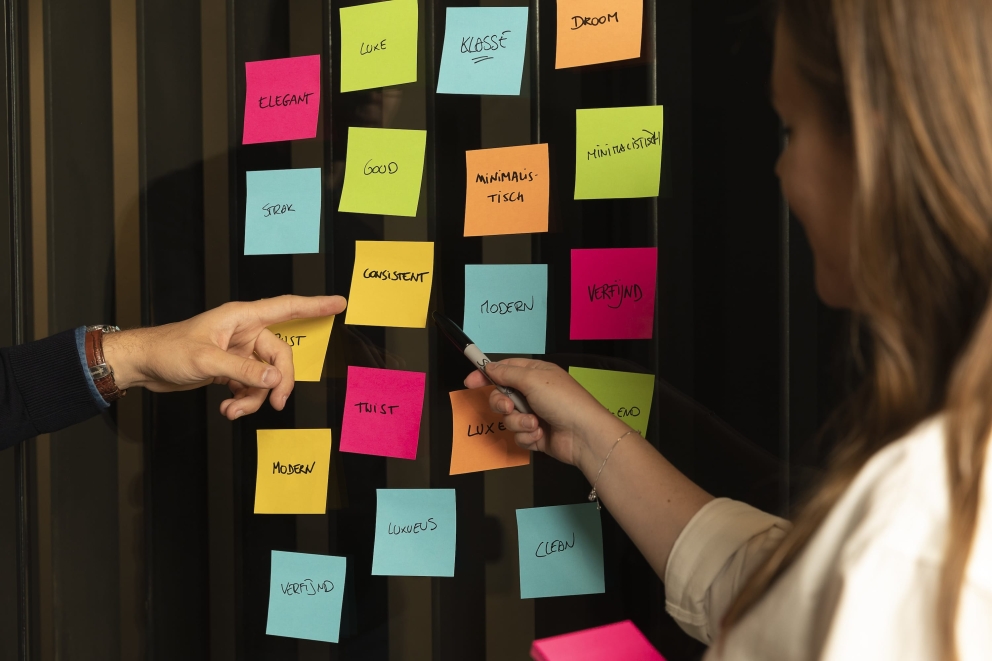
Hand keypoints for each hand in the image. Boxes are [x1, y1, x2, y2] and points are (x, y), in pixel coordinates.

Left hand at [102, 295, 346, 419]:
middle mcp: (244, 332)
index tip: (338, 303)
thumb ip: (244, 371)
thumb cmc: (168, 349)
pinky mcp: (231, 368)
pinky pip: (251, 385)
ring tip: (234, 411)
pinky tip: (228, 408)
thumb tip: (274, 380)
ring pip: (265, 377)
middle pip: (279, 356)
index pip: (287, 307)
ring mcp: (239, 351)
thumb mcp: (207, 361)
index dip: (315, 305)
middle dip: (277, 383)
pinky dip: (244, 400)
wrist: (143, 364)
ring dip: (254, 398)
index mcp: (242, 317)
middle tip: (275, 403)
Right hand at [463, 358, 627, 469]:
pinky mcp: (536, 434)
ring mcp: (535, 414)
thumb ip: (507, 373)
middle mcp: (534, 393)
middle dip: (502, 404)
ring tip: (535, 423)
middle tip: (510, 408)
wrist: (583, 435)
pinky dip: (527, 436)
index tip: (470, 382)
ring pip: (508, 419)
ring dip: (519, 422)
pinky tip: (540, 434)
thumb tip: (489, 367)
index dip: (486, 375)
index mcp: (535, 374)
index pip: (504, 370)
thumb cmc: (564, 401)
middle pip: (501, 396)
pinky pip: (518, 436)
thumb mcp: (533, 379)